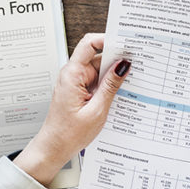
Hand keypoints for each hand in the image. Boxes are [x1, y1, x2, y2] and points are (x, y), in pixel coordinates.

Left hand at [13, 34, 130, 184]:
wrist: (53, 149)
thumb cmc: (68, 134)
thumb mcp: (96, 110)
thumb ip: (111, 86)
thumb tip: (123, 65)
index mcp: (72, 75)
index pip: (89, 44)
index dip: (108, 39)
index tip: (126, 43)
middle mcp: (73, 75)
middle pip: (98, 55)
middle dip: (117, 58)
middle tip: (136, 65)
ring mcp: (76, 82)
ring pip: (99, 69)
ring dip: (114, 74)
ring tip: (129, 83)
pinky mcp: (80, 90)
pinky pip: (97, 80)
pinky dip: (109, 84)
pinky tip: (119, 93)